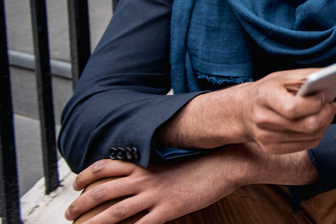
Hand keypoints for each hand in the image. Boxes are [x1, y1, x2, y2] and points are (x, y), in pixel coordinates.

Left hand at [65, 155, 242, 223]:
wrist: (226, 163)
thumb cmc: (202, 163)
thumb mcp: (172, 162)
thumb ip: (152, 170)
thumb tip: (139, 177)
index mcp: (145, 165)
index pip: (105, 166)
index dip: (86, 175)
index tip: (76, 184)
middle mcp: (145, 179)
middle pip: (101, 191)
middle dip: (80, 205)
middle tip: (69, 213)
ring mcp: (155, 196)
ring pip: (113, 213)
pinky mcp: (168, 210)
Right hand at [234, 69, 335, 154]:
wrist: (242, 110)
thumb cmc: (271, 89)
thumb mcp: (289, 76)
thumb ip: (320, 76)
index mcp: (265, 97)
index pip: (295, 108)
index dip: (315, 104)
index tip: (324, 95)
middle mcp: (263, 120)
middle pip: (307, 125)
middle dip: (327, 115)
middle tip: (332, 104)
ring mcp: (266, 138)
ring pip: (311, 137)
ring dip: (325, 123)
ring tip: (325, 111)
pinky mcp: (272, 148)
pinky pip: (306, 144)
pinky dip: (317, 133)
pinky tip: (315, 122)